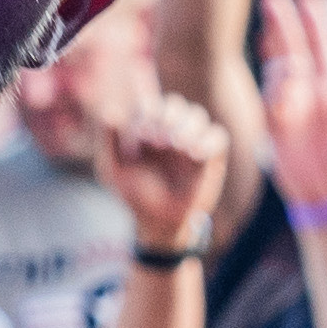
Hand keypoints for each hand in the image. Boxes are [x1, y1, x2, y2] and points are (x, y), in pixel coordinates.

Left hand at [101, 96, 225, 250]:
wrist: (158, 222)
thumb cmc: (135, 195)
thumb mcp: (113, 170)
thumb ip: (108, 141)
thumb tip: (110, 112)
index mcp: (146, 127)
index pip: (149, 106)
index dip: (147, 114)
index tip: (143, 136)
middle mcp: (170, 129)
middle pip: (175, 105)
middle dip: (168, 118)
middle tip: (160, 140)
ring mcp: (192, 140)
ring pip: (197, 115)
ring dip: (188, 126)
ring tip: (180, 146)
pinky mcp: (211, 155)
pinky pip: (218, 136)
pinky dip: (209, 140)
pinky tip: (196, 154)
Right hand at [253, 0, 326, 215]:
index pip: (324, 48)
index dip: (316, 24)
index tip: (310, 0)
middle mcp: (311, 90)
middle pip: (294, 49)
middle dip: (283, 25)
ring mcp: (291, 105)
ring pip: (278, 72)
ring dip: (281, 67)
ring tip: (293, 77)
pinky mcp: (275, 125)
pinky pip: (268, 101)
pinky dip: (273, 95)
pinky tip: (281, 101)